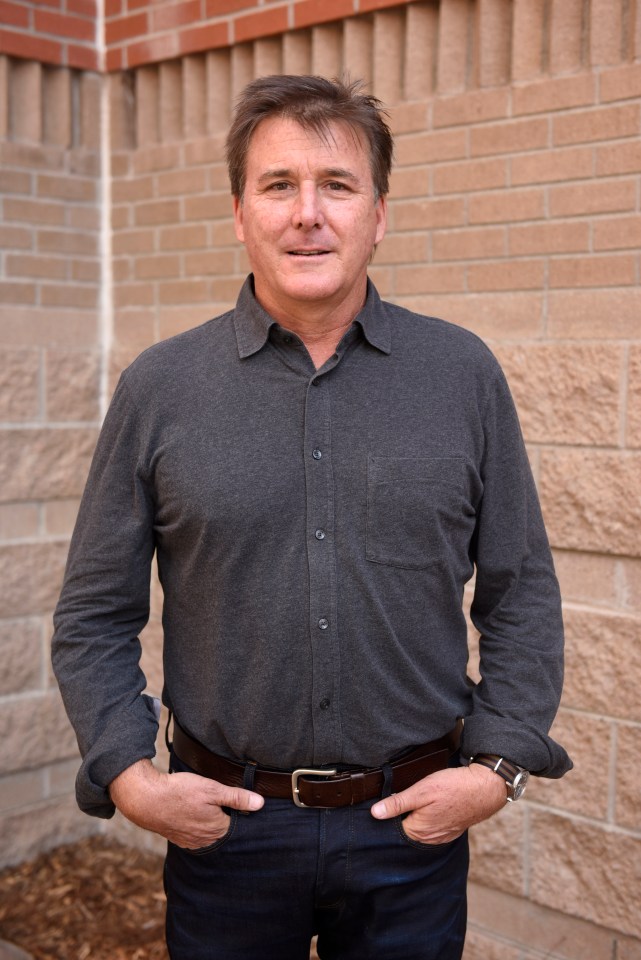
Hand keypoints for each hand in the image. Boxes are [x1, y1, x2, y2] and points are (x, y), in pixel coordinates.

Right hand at [109, 759, 263, 848]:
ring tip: (206, 806)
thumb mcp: (212, 789)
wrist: (146, 800)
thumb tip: (260, 803)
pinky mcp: (179, 838)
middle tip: (223, 802)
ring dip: (210, 822)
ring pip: (209, 833)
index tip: (240, 802)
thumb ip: (237, 798)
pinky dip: (197, 825)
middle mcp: (206, 840)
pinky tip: (193, 814)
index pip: (239, 824)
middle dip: (226, 817)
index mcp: (218, 829)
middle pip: (224, 829)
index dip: (240, 811)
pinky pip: (195, 834)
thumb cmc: (180, 792)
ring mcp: (191, 841)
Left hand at [370, 763, 506, 843]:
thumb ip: (398, 803)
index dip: (387, 815)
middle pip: (406, 829)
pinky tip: (430, 806)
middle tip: (400, 798)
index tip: (384, 803)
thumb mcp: (421, 790)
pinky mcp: (450, 830)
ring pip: (419, 828)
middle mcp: (429, 839)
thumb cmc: (453, 787)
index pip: (392, 829)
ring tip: (417, 801)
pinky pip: (432, 827)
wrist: (484, 788)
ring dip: (415, 817)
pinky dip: (428, 818)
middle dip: (400, 816)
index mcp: (418, 831)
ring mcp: (441, 836)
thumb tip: (375, 813)